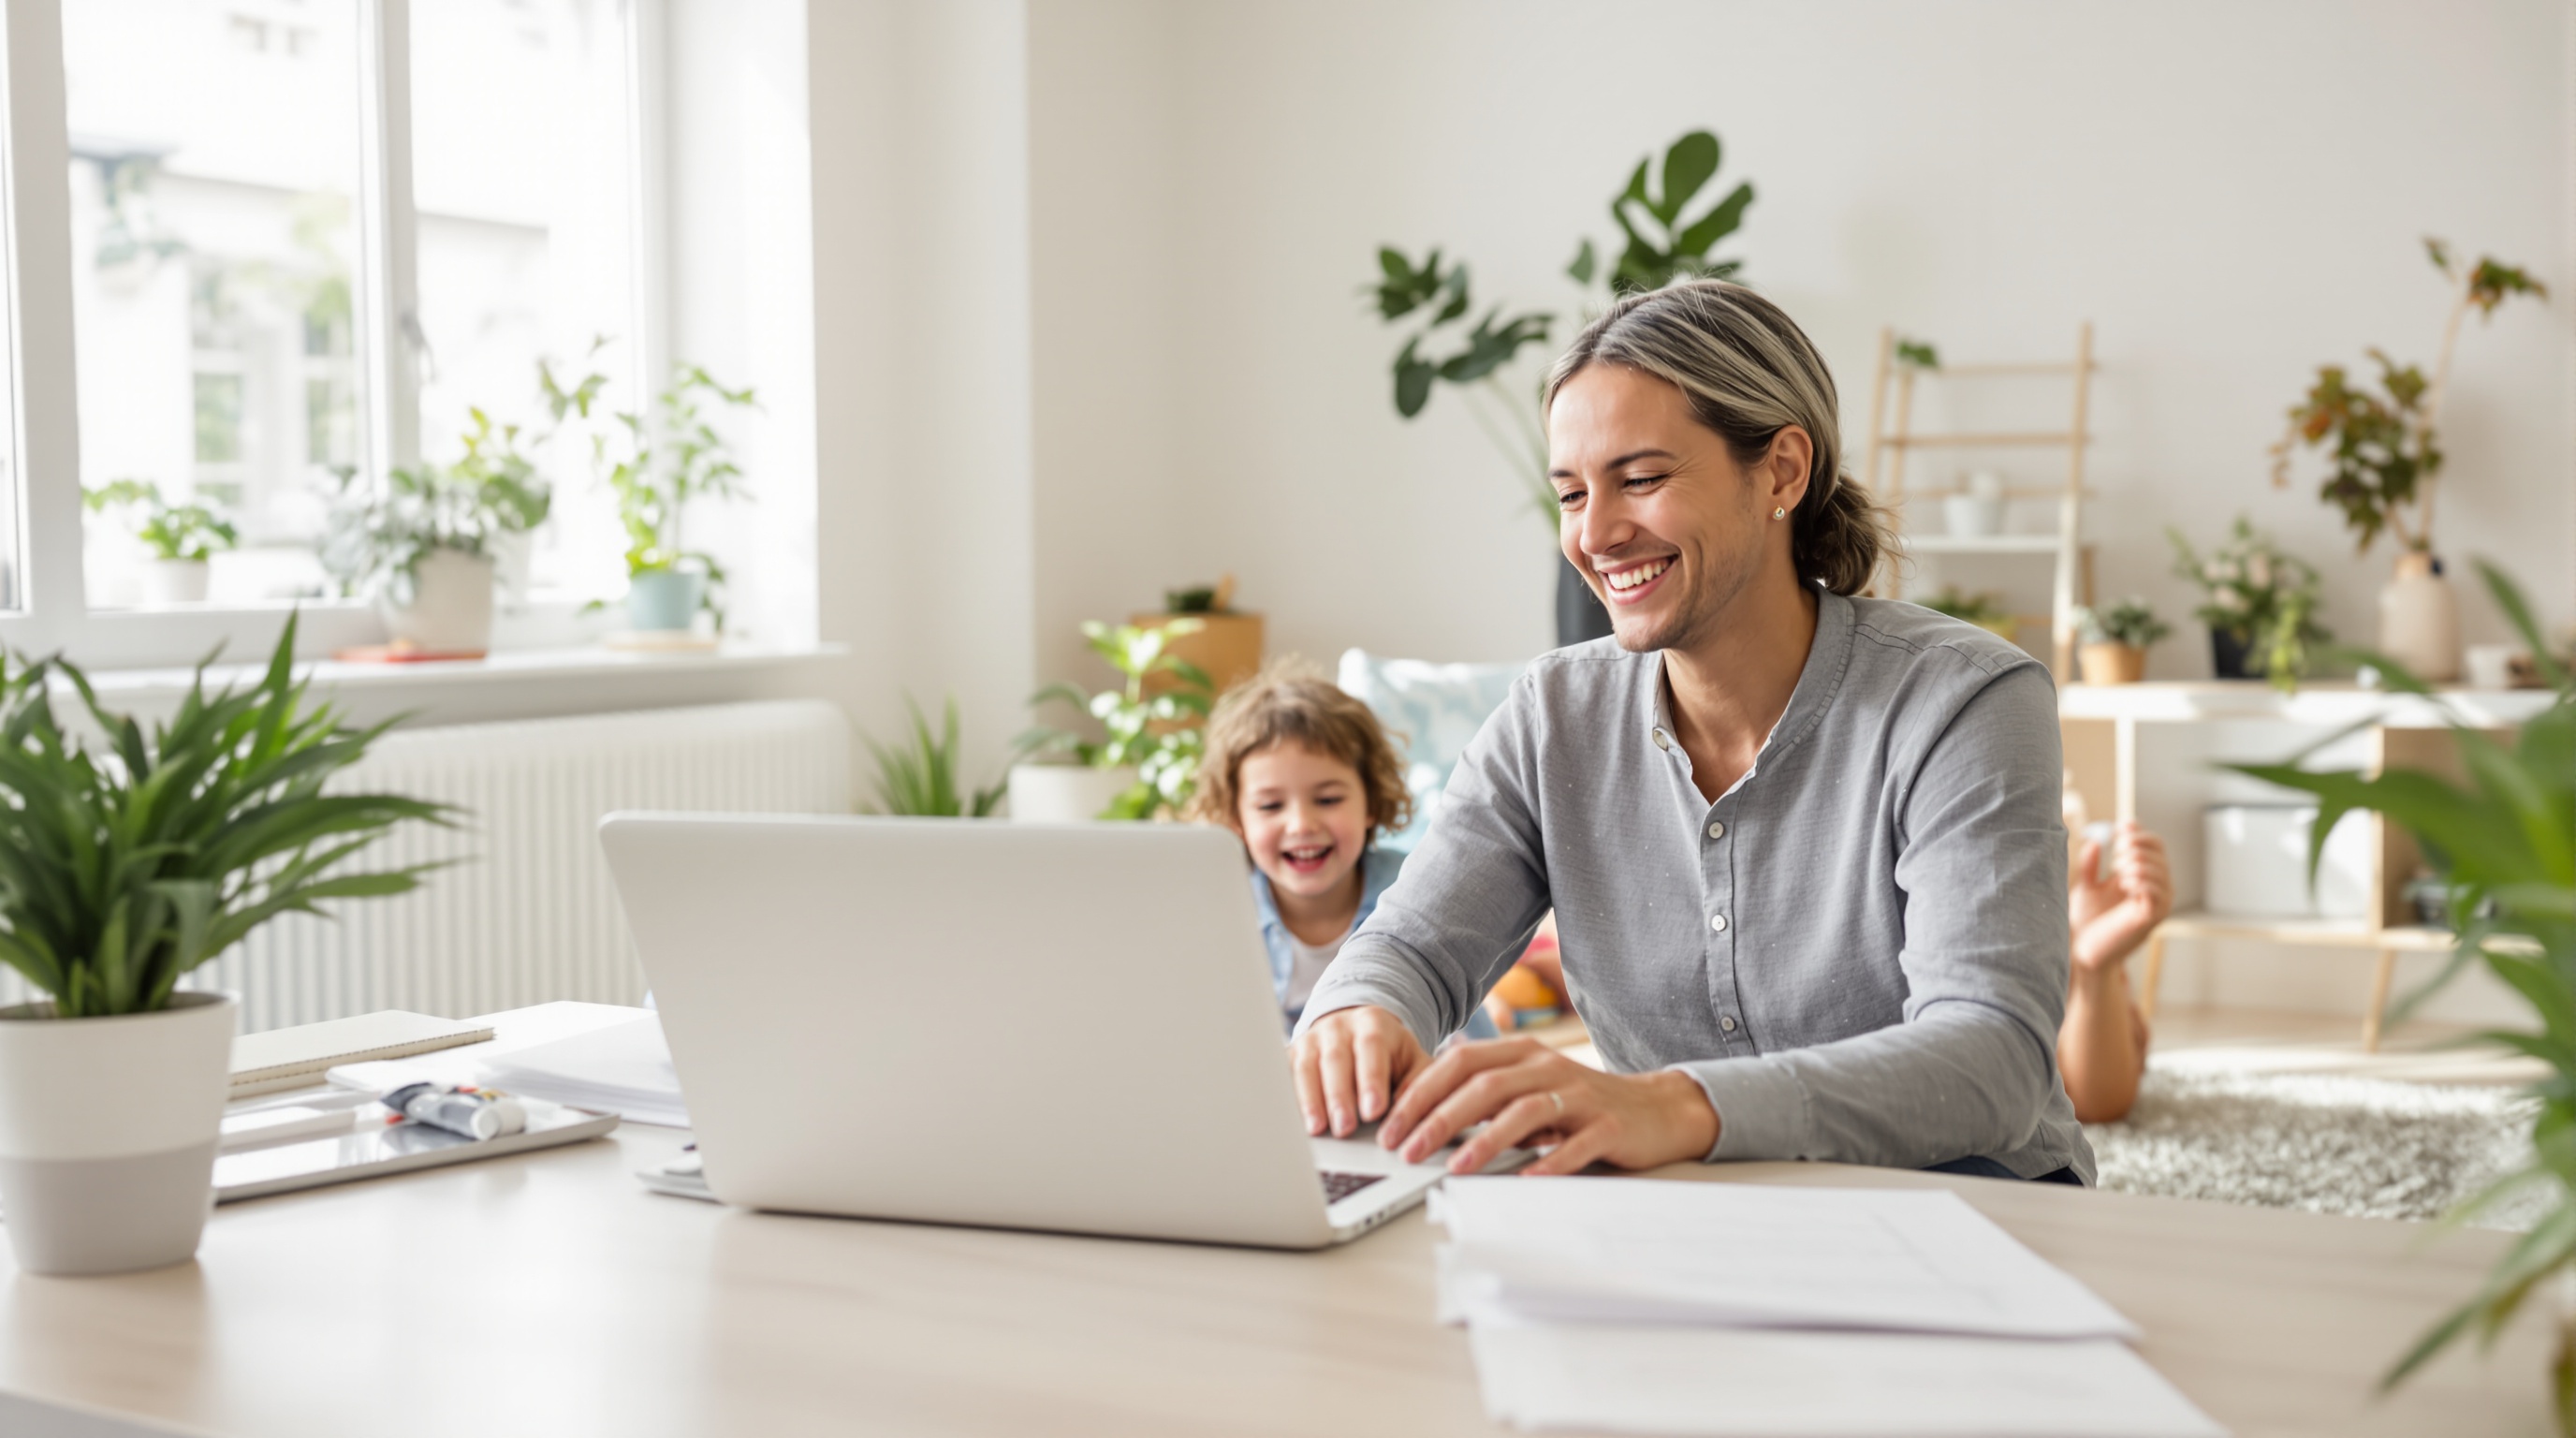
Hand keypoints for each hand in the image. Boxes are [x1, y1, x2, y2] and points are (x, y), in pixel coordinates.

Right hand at [1291, 1005, 1429, 1136]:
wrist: (1357, 1031)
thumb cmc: (1389, 1054)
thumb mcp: (1412, 1061)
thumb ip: (1417, 1082)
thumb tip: (1409, 1111)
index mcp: (1372, 1023)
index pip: (1371, 1047)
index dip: (1371, 1079)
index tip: (1373, 1111)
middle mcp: (1337, 1027)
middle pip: (1335, 1059)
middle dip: (1339, 1096)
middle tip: (1344, 1128)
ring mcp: (1310, 1039)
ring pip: (1306, 1067)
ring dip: (1310, 1100)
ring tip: (1317, 1129)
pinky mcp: (1291, 1054)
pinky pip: (1285, 1074)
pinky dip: (1288, 1096)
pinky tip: (1293, 1119)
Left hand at [1377, 1037, 1718, 1176]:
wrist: (1655, 1109)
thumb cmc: (1579, 1104)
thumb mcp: (1528, 1090)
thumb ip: (1484, 1097)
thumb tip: (1421, 1118)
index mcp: (1521, 1054)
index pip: (1458, 1064)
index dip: (1420, 1093)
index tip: (1389, 1125)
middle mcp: (1547, 1066)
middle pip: (1484, 1086)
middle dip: (1438, 1118)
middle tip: (1407, 1149)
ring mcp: (1580, 1094)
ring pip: (1523, 1111)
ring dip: (1484, 1140)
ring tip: (1454, 1167)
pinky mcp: (1609, 1125)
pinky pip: (1575, 1144)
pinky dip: (1548, 1163)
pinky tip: (1524, 1180)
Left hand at [2070, 821, 2171, 972]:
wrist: (2084, 950)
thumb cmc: (2087, 920)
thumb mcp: (2086, 886)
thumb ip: (2090, 865)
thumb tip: (2095, 840)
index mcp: (2143, 876)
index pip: (2154, 845)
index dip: (2138, 833)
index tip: (2118, 829)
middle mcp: (2156, 887)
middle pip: (2158, 852)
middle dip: (2135, 846)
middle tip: (2116, 856)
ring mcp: (2157, 903)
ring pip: (2159, 869)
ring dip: (2137, 863)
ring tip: (2119, 873)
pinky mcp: (2152, 917)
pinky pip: (2158, 890)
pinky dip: (2142, 881)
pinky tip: (2124, 884)